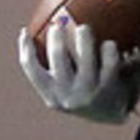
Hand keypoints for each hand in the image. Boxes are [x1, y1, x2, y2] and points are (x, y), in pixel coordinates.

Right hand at [17, 17, 139, 124]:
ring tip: (84, 29)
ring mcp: (88, 91)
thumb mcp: (65, 90)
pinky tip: (109, 45)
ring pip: (84, 54)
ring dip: (83, 35)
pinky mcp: (108, 87)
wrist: (114, 116)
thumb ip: (53, 70)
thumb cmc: (84, 93)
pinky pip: (108, 59)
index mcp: (52, 95)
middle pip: (58, 55)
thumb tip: (40, 33)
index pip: (31, 68)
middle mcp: (67, 95)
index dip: (24, 48)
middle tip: (59, 24)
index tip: (24, 32)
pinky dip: (108, 48)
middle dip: (57, 35)